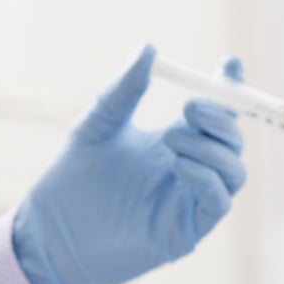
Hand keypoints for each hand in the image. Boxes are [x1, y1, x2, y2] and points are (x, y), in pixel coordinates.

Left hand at [12, 45, 246, 283]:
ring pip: (234, 171)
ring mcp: (190, 202)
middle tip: (191, 107)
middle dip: (223, 118)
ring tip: (171, 139)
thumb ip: (123, 91)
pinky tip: (179, 166)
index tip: (228, 64)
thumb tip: (149, 50)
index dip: (229, 89)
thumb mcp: (95, 125)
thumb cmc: (70, 181)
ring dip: (212, 148)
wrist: (49, 233)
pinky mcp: (186, 231)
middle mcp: (189, 170)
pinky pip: (218, 202)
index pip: (215, 114)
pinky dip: (208, 179)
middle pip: (232, 140)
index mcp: (174, 142)